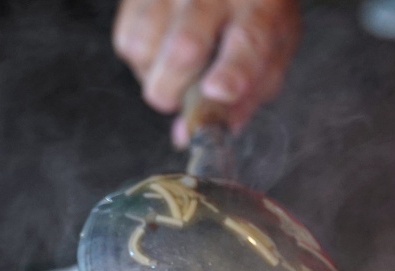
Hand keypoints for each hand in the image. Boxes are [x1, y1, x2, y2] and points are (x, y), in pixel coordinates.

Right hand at [113, 0, 299, 144]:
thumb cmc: (255, 19)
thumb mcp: (269, 58)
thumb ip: (241, 101)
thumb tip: (189, 135)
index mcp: (260, 11)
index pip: (248, 41)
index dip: (232, 71)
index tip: (217, 92)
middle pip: (184, 47)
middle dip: (173, 91)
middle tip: (178, 99)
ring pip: (143, 47)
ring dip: (153, 76)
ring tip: (173, 70)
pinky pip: (124, 37)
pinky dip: (139, 59)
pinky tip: (160, 51)